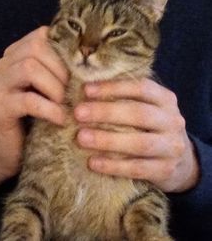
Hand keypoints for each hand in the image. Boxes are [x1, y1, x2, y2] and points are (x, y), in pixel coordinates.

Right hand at [0, 26, 67, 193]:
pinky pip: (29, 100)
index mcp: (16, 55)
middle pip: (36, 48)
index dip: (64, 50)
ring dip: (55, 88)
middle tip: (71, 91)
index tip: (79, 70)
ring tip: (64, 104)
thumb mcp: (50, 89)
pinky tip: (61, 119)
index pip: (41, 36)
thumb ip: (60, 71)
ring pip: (30, 68)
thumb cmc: (37, 117)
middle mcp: (3, 65)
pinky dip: (50, 109)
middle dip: (61, 70)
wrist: (10, 150)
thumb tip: (90, 58)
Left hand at [75, 78, 198, 192]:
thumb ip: (124, 99)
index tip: (86, 90)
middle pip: (139, 114)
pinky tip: (93, 162)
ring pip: (139, 143)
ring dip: (108, 140)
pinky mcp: (166, 170)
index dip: (113, 88)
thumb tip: (86, 92)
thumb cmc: (151, 127)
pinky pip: (137, 169)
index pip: (141, 88)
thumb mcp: (146, 107)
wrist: (179, 160)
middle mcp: (173, 121)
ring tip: (81, 138)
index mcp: (166, 99)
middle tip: (78, 113)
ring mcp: (172, 147)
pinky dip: (113, 166)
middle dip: (106, 112)